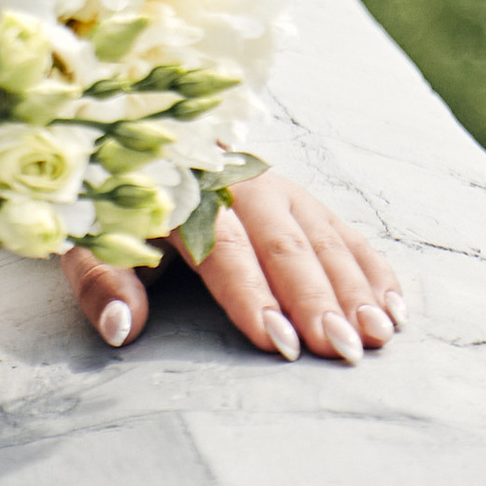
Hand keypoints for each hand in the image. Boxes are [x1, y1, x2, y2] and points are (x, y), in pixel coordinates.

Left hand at [60, 170, 405, 364]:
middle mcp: (241, 184)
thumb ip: (104, 283)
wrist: (136, 136)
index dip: (252, 295)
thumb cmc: (114, 204)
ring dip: (353, 286)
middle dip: (318, 299)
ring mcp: (278, 186)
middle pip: (284, 245)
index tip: (280, 342)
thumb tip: (123, 328)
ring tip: (377, 333)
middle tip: (345, 348)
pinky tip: (394, 303)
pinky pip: (343, 230)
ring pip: (321, 237)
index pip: (223, 248)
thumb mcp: (90, 239)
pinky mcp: (300, 196)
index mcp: (185, 194)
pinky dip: (371, 266)